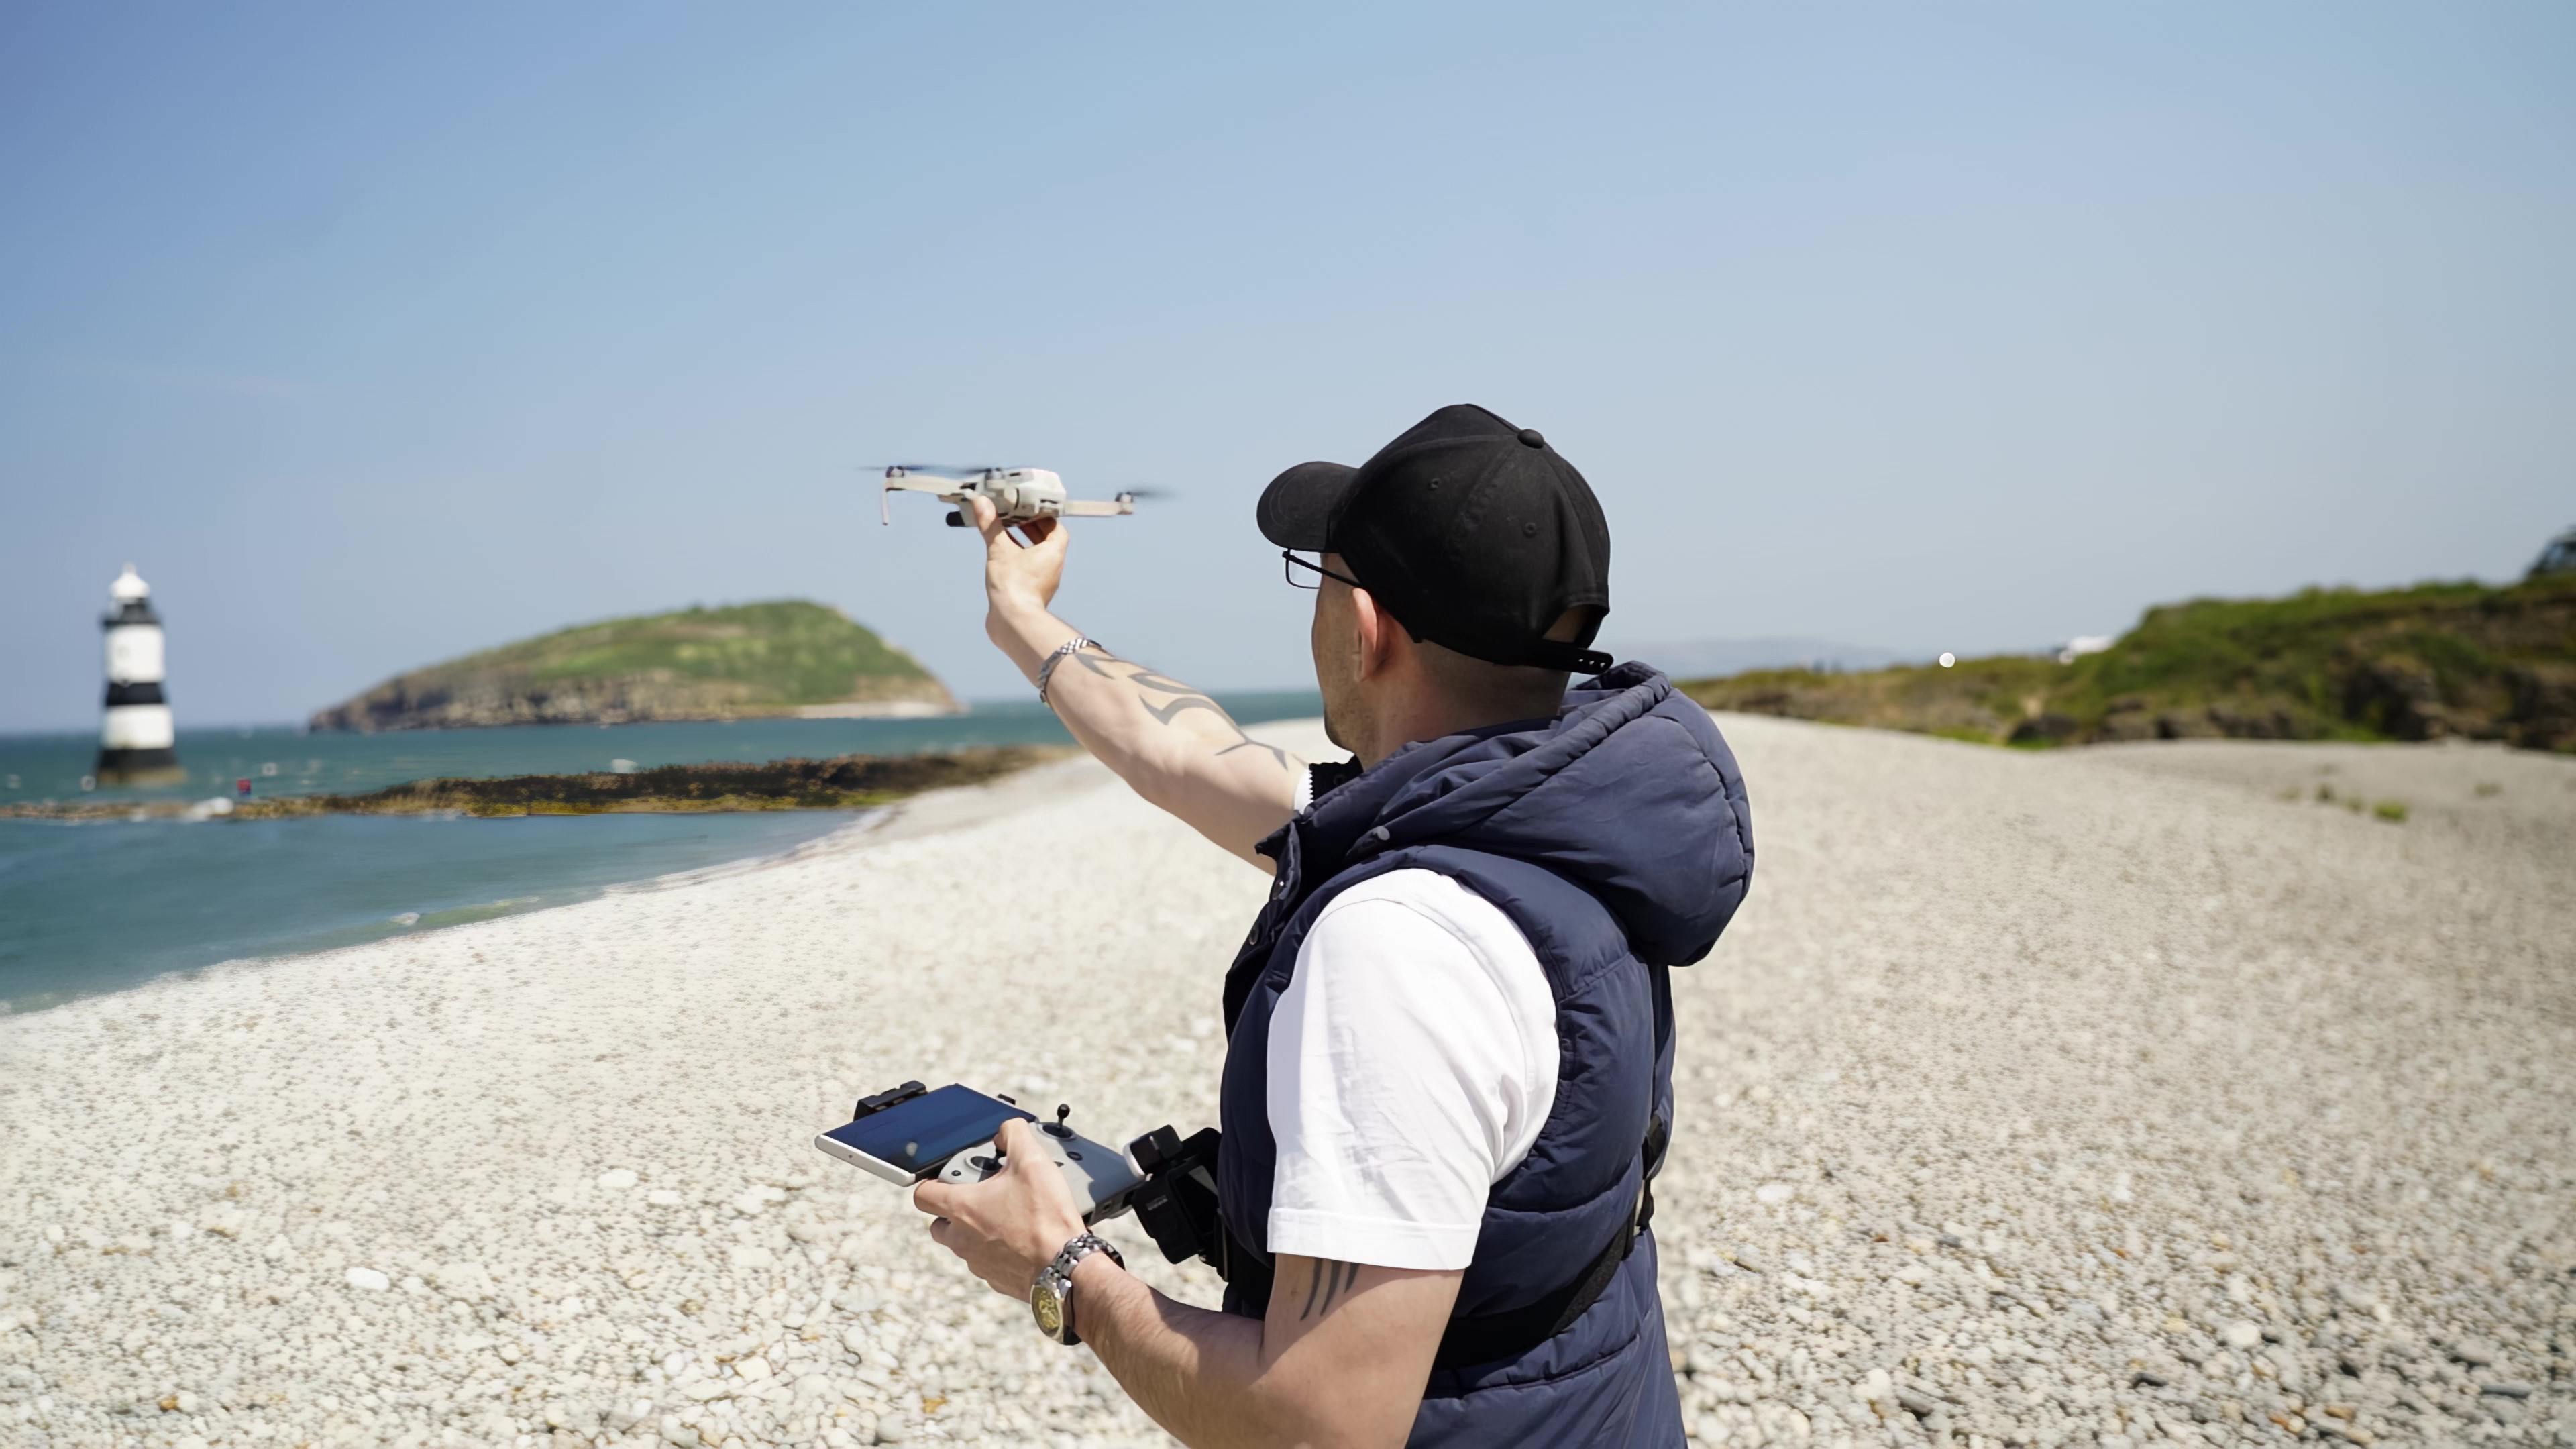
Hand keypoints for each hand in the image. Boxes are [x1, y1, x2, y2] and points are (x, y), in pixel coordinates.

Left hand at [913, 1118, 1090, 1298]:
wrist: (1066, 1265)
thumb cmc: (1045, 1217)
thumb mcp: (1032, 1160)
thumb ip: (1014, 1135)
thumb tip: (1005, 1131)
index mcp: (962, 1209)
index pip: (923, 1194)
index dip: (931, 1181)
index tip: (949, 1177)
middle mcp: (962, 1239)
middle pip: (940, 1224)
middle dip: (954, 1210)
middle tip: (983, 1197)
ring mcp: (978, 1263)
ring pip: (964, 1245)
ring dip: (978, 1231)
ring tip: (1009, 1216)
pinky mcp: (996, 1280)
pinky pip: (988, 1262)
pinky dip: (999, 1251)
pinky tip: (1023, 1238)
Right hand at [969, 494, 1070, 618]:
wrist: (1014, 623)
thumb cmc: (1014, 586)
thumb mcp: (1000, 550)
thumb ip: (991, 526)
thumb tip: (982, 502)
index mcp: (1053, 553)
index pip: (1055, 528)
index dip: (1042, 516)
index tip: (1028, 508)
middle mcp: (1052, 567)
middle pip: (1046, 541)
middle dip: (1030, 528)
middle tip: (1013, 517)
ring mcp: (1043, 582)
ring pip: (1035, 557)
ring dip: (1022, 544)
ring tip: (1004, 534)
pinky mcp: (1031, 593)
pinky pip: (1027, 571)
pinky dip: (1017, 560)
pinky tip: (1000, 558)